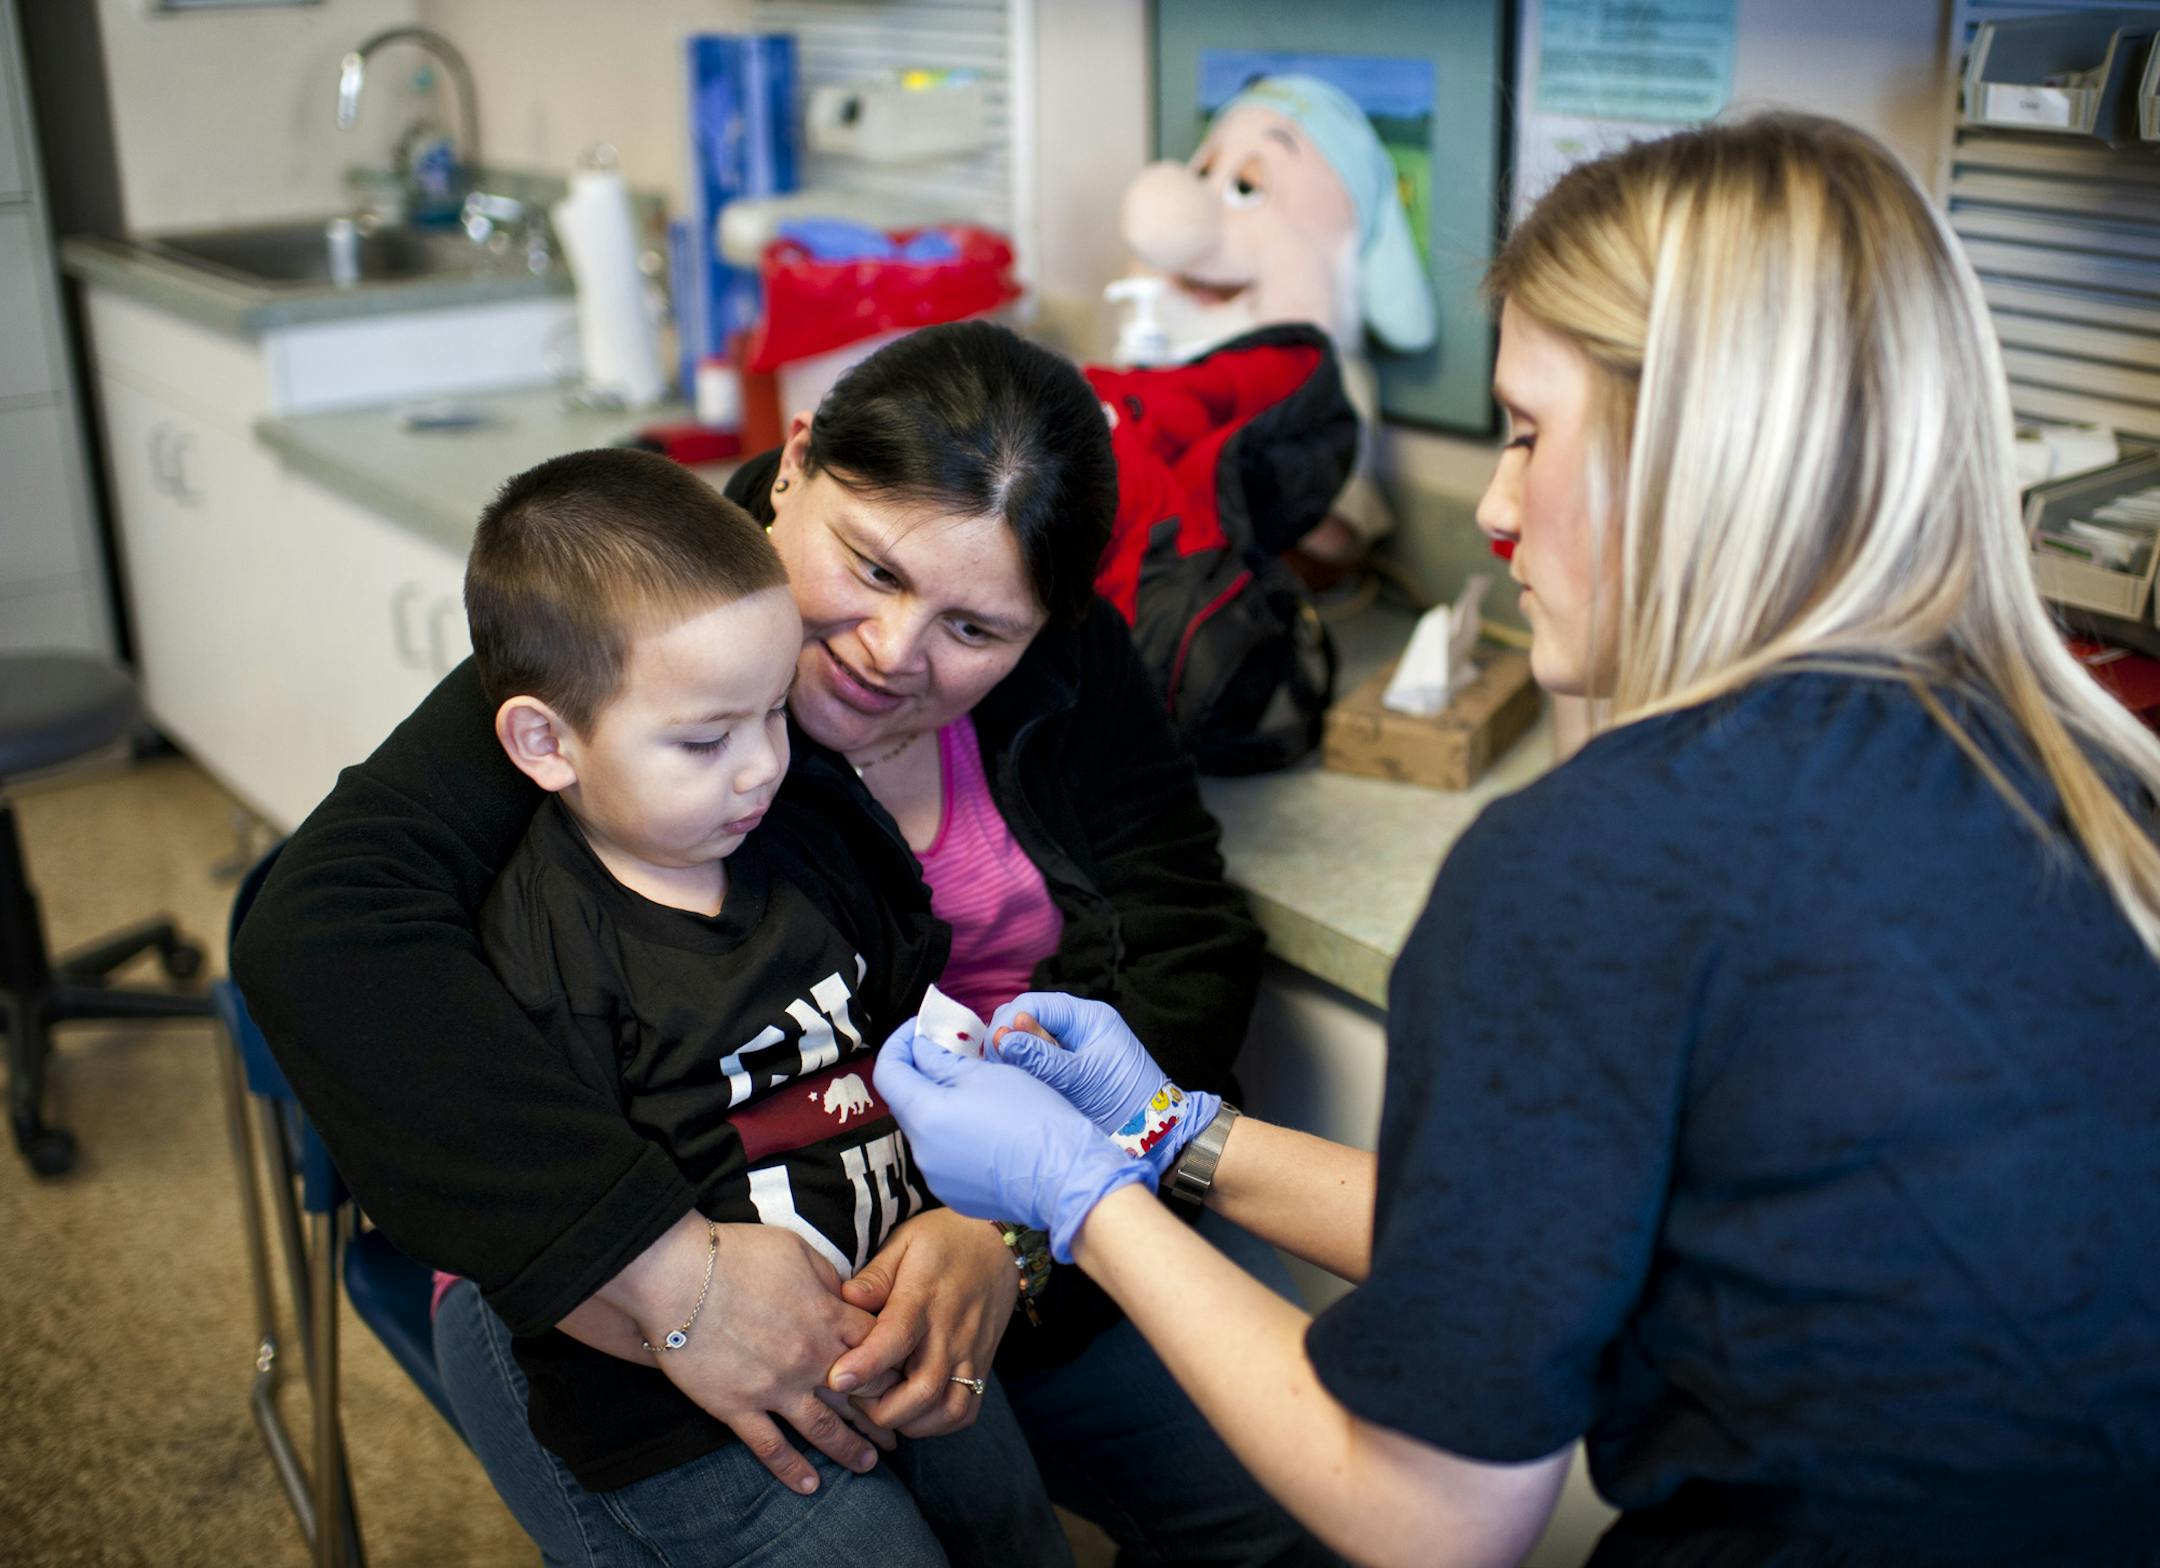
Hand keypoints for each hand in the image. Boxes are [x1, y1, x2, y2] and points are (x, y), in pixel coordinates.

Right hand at [632, 1220, 894, 1493]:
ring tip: (869, 1464)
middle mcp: (810, 1360)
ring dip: (850, 1450)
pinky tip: (810, 1487)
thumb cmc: (737, 1254)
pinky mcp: (738, 1407)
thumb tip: (847, 1296)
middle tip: (898, 1434)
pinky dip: (792, 1470)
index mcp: (829, 1319)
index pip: (878, 1351)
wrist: (677, 1276)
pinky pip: (771, 1448)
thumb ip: (830, 1278)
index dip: (895, 1366)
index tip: (904, 1380)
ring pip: (824, 1430)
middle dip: (884, 1417)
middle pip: (860, 1396)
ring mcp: (775, 1388)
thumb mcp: (798, 1250)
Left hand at [825, 1209, 1018, 1436]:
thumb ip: (875, 1276)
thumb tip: (845, 1300)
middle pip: (922, 1390)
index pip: (897, 1338)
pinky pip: (966, 1410)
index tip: (836, 1380)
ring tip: (881, 1408)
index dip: (866, 1364)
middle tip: (853, 1398)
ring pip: (946, 1409)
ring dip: (909, 1422)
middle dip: (881, 1410)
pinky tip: (913, 1412)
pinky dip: (938, 1423)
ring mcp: (970, 1352)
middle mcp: (950, 1332)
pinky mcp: (981, 1364)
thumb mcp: (905, 1241)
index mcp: (924, 1298)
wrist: (1000, 1242)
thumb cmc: (945, 1238)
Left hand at [875, 1018, 1153, 1261]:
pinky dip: (956, 1134)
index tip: (922, 1028)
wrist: (1066, 1178)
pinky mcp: (956, 1194)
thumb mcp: (986, 1073)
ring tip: (976, 1089)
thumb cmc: (1032, 1117)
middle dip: (924, 1071)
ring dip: (941, 1104)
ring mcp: (937, 1178)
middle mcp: (921, 1152)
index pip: (888, 1071)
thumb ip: (942, 1060)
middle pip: (908, 1101)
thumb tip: (920, 1049)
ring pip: (928, 1128)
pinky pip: (945, 1155)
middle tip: (954, 1051)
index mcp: (924, 1116)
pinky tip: (986, 1126)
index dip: (901, 1042)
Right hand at [989, 992, 1220, 1182]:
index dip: (1010, 1023)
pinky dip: (1022, 1070)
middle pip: (1026, 1018)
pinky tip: (1017, 1085)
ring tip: (1007, 1079)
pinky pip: (1035, 1060)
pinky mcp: (1065, 1069)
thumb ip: (1041, 1057)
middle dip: (1007, 1039)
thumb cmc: (1125, 1102)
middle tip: (998, 1069)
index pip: (1034, 1004)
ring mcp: (1071, 1047)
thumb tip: (1001, 1036)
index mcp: (1088, 1016)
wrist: (1154, 1135)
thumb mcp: (1080, 1077)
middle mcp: (1078, 1026)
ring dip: (1013, 1056)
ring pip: (1027, 1040)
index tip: (995, 1050)